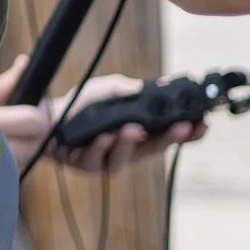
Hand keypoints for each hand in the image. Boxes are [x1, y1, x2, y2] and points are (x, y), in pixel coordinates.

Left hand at [0, 58, 206, 170]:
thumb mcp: (111, 89)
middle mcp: (127, 148)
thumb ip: (133, 89)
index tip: (203, 124)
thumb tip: (161, 84)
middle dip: (170, 138)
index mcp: (138, 130)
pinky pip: (97, 160)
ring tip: (131, 128)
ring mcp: (107, 158)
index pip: (169, 134)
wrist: (46, 115)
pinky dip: (101, 146)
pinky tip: (103, 136)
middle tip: (182, 128)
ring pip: (126, 158)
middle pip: (156, 149)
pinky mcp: (87, 164)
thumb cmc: (82, 103)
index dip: (188, 133)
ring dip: (129, 142)